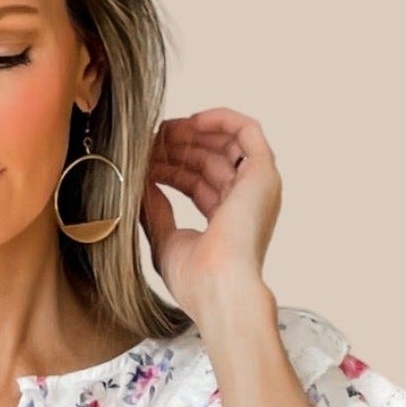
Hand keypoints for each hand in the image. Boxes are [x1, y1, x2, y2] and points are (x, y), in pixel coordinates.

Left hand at [139, 108, 280, 328]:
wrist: (218, 287)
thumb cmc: (195, 279)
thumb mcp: (165, 240)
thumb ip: (156, 212)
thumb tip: (143, 185)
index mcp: (228, 223)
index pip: (199, 184)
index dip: (172, 168)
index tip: (145, 160)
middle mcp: (247, 203)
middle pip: (212, 162)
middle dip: (180, 148)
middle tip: (150, 139)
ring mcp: (257, 187)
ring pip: (227, 144)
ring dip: (195, 133)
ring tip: (164, 129)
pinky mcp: (263, 172)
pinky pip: (247, 131)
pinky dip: (221, 119)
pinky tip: (192, 120)